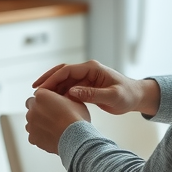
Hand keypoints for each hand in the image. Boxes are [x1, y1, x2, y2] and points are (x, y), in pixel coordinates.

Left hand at [25, 88, 90, 153]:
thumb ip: (64, 96)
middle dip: (40, 109)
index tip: (52, 102)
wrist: (76, 138)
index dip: (47, 98)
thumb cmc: (76, 119)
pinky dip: (39, 135)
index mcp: (42, 96)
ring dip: (38, 122)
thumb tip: (65, 96)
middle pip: (32, 106)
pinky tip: (50, 135)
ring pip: (31, 121)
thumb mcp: (74, 100)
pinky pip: (33, 135)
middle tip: (52, 114)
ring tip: (52, 126)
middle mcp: (33, 109)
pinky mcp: (32, 137)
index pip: (39, 93)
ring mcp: (31, 124)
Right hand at [33, 59, 159, 115]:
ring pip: (64, 81)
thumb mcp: (113, 96)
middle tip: (35, 91)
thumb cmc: (128, 95)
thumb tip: (72, 92)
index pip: (67, 70)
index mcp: (92, 68)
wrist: (137, 97)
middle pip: (62, 73)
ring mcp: (86, 78)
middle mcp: (87, 71)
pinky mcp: (86, 86)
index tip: (42, 88)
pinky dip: (60, 94)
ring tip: (40, 99)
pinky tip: (53, 103)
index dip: (53, 78)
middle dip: (48, 81)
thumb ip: (92, 94)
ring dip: (53, 89)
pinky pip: (69, 88)